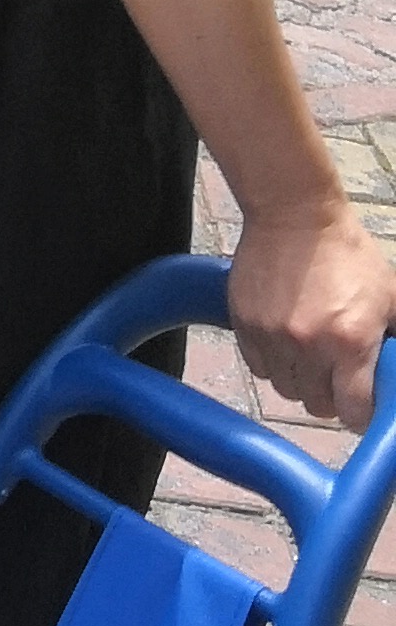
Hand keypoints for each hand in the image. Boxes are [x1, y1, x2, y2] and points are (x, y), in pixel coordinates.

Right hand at [226, 198, 395, 429]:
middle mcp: (308, 346)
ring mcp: (272, 336)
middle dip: (330, 395)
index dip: (359, 413)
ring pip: (285, 389)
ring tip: (308, 355)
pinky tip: (284, 342)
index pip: (352, 412)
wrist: (294, 213)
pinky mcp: (244, 324)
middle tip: (335, 373)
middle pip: (316, 405)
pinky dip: (273, 362)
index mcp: (350, 342)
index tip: (360, 403)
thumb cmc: (349, 254)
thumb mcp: (390, 295)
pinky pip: (259, 367)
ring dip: (300, 380)